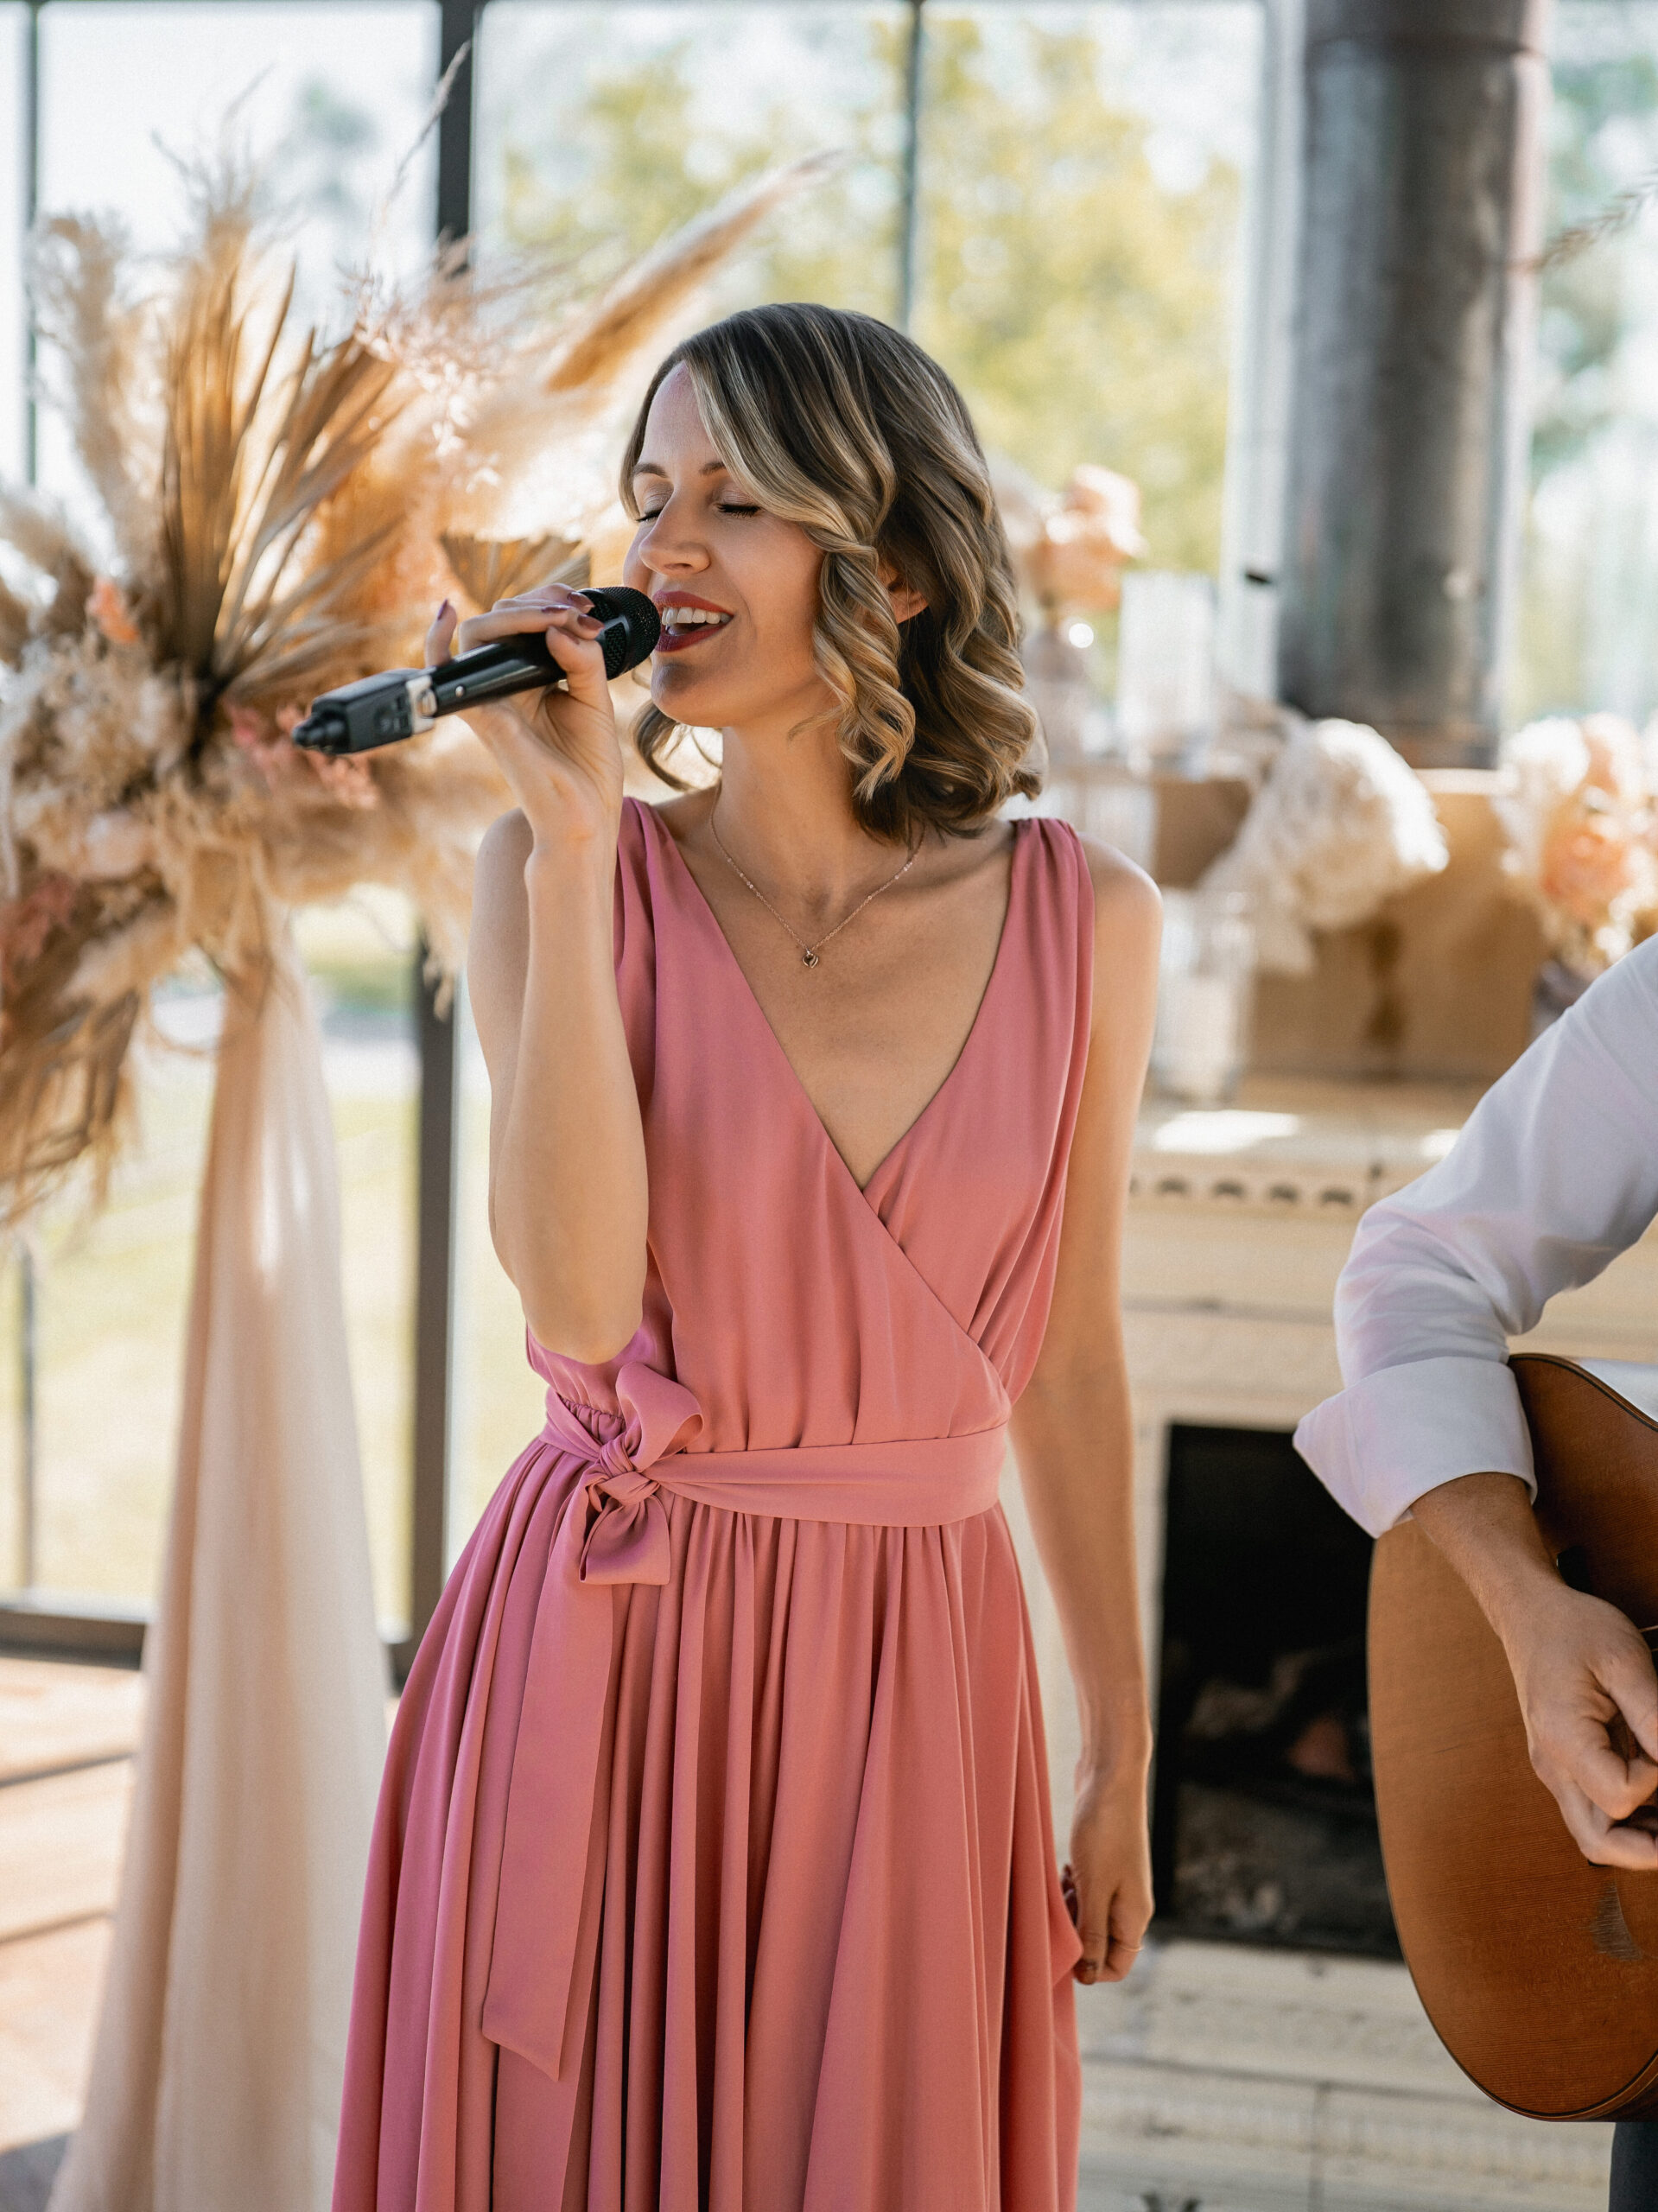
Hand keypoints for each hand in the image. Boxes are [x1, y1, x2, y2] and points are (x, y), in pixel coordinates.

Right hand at [425, 586, 626, 849]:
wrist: (586, 818)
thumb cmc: (588, 768)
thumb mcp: (596, 700)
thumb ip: (583, 659)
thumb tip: (560, 626)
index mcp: (530, 680)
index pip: (523, 623)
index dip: (550, 602)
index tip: (587, 606)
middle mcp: (504, 685)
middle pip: (500, 618)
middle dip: (541, 601)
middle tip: (579, 610)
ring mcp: (489, 699)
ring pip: (479, 633)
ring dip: (519, 613)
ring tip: (560, 617)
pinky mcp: (482, 717)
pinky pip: (444, 672)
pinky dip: (434, 640)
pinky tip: (445, 611)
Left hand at [1067, 1765, 1152, 1982]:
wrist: (1110, 1776)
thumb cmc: (1104, 1830)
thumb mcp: (1094, 1887)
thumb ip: (1091, 1933)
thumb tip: (1088, 1975)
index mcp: (1134, 1916)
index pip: (1116, 1967)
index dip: (1088, 1969)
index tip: (1061, 1950)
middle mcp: (1131, 1904)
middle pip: (1100, 1943)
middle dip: (1074, 1933)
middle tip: (1058, 1908)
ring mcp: (1120, 1883)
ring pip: (1090, 1916)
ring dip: (1071, 1909)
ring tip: (1062, 1884)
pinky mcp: (1106, 1863)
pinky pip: (1087, 1891)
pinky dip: (1072, 1887)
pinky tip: (1064, 1869)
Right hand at [1501, 1580, 1657, 1870]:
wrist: (1529, 1614)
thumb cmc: (1574, 1630)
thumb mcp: (1625, 1662)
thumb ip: (1655, 1718)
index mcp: (1562, 1738)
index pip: (1618, 1796)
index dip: (1655, 1782)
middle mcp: (1553, 1765)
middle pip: (1598, 1841)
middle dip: (1649, 1851)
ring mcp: (1556, 1770)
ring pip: (1596, 1836)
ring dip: (1641, 1841)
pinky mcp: (1565, 1766)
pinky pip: (1595, 1813)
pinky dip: (1631, 1822)